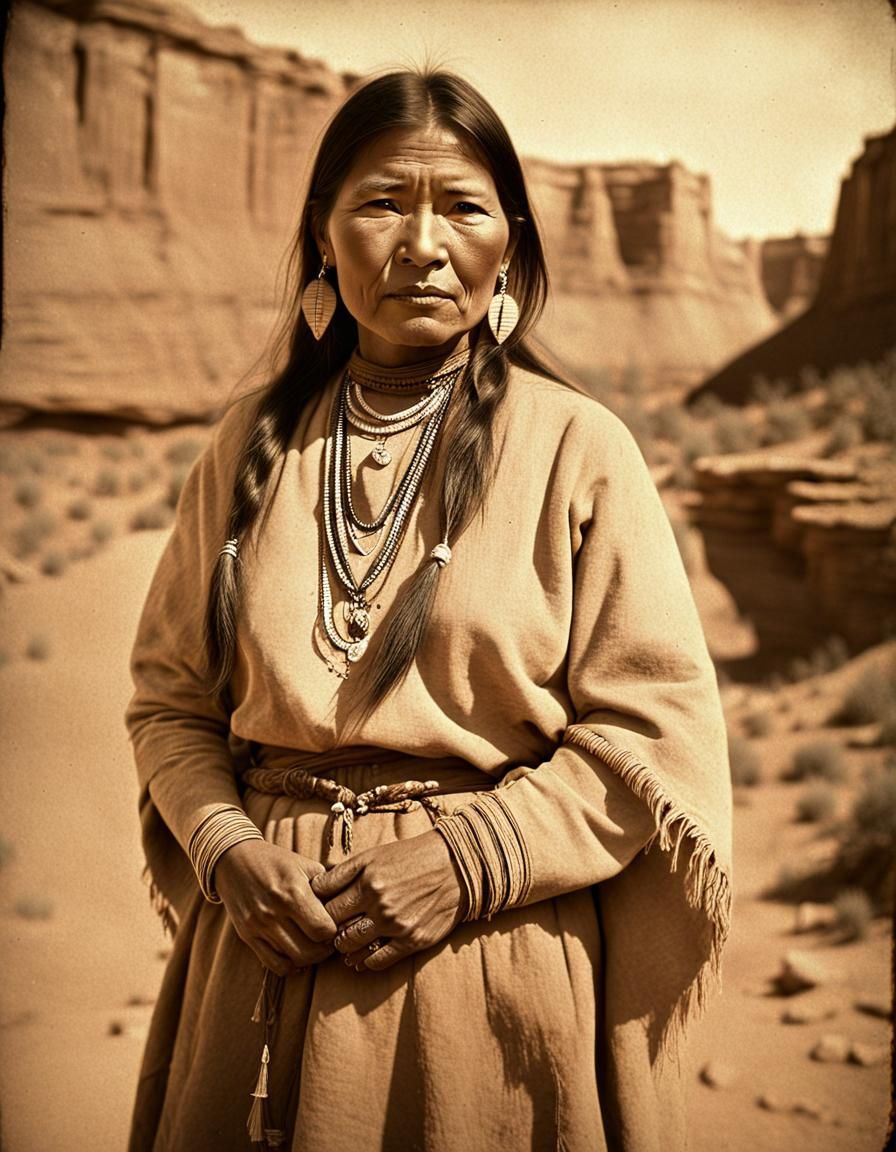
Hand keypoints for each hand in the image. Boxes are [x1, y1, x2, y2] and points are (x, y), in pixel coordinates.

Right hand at [214, 839, 336, 975]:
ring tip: (314, 946)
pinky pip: (273, 964)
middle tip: (329, 941)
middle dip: (325, 950)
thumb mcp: (304, 865)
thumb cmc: (276, 861)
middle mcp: (275, 911)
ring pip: (293, 960)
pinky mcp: (247, 935)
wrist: (234, 860)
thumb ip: (327, 886)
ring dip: (309, 958)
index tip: (337, 927)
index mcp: (294, 891)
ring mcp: (259, 926)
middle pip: (310, 950)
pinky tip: (297, 955)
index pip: (324, 929)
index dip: (335, 932)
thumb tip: (349, 904)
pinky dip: (289, 966)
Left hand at [310, 830, 463, 971]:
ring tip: (344, 945)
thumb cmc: (410, 857)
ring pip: (353, 947)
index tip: (319, 915)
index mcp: (367, 880)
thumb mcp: (373, 855)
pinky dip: (366, 962)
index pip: (327, 907)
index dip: (319, 913)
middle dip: (329, 933)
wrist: (455, 867)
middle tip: (328, 933)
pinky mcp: (412, 940)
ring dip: (344, 949)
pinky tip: (363, 958)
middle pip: (337, 929)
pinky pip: (378, 961)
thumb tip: (315, 888)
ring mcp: (396, 924)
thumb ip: (343, 872)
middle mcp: (379, 904)